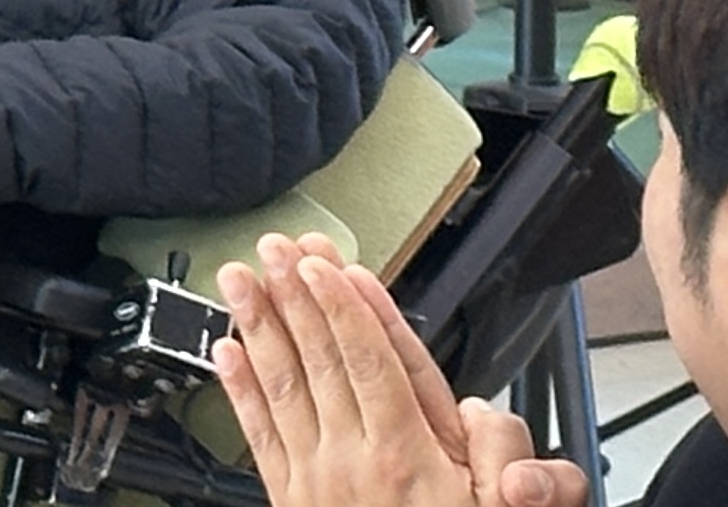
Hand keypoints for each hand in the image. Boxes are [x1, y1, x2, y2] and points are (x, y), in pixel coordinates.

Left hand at [214, 237, 587, 506]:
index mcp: (410, 458)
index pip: (375, 363)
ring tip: (241, 279)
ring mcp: (316, 479)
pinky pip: (258, 434)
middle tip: (277, 247)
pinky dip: (238, 389)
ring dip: (259, 325)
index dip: (349, 308)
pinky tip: (225, 351)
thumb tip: (486, 409)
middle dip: (298, 296)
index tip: (328, 265)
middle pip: (322, 360)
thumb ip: (503, 454)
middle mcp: (355, 461)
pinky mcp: (289, 499)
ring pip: (282, 385)